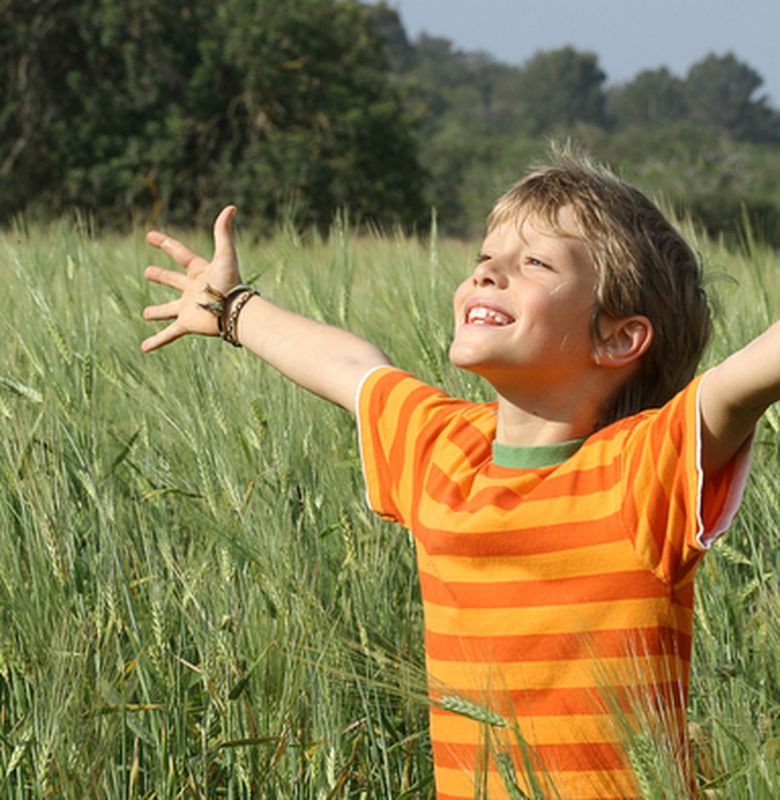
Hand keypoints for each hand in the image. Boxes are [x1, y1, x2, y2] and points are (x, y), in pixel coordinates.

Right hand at [141, 205, 241, 351]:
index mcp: (200, 271)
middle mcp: (193, 289)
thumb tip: (231, 206)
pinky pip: (169, 334)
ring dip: (158, 313)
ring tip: (145, 314)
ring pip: (169, 310)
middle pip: (173, 281)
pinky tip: (145, 348)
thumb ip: (224, 231)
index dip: (165, 244)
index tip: (149, 236)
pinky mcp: (187, 323)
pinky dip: (157, 341)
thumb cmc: (231, 283)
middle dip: (161, 277)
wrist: (235, 311)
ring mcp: (189, 307)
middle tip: (148, 273)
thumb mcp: (225, 255)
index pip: (179, 254)